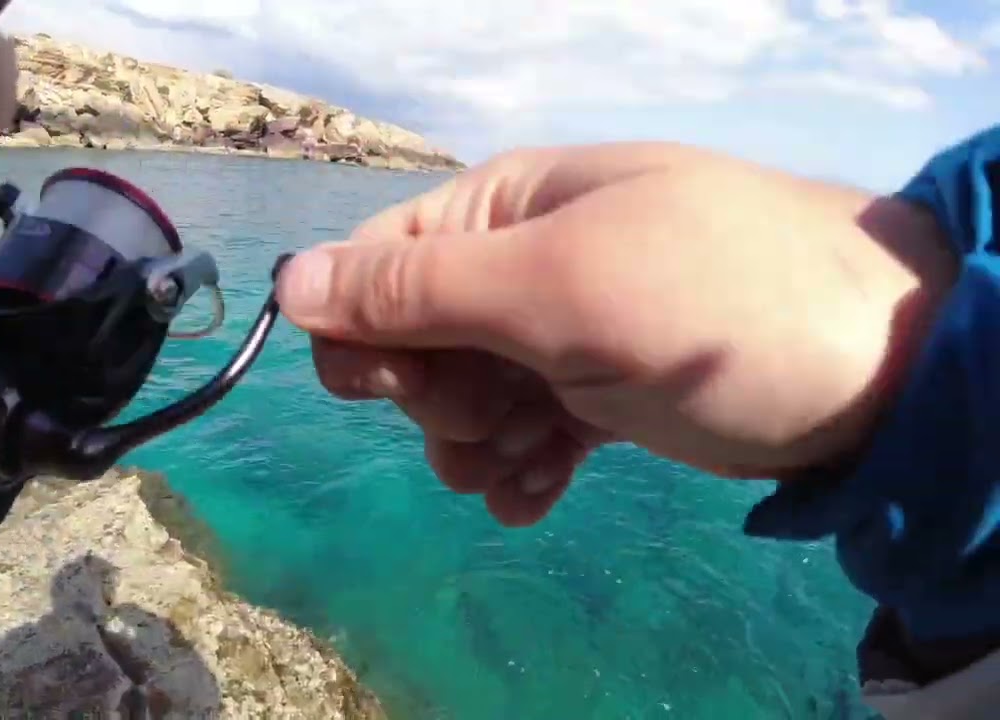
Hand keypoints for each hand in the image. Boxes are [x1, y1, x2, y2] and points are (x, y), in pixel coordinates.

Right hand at [276, 143, 956, 526]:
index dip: (366, 336)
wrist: (876, 365)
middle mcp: (523, 266)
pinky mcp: (600, 393)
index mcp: (501, 212)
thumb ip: (418, 290)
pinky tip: (537, 493)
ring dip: (476, 445)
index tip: (401, 390)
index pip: (375, 269)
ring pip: (463, 400)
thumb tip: (287, 286)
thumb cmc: (706, 305)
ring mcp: (563, 333)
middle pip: (415, 344)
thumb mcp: (554, 287)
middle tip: (494, 420)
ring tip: (529, 462)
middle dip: (436, 399)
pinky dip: (518, 468)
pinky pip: (521, 432)